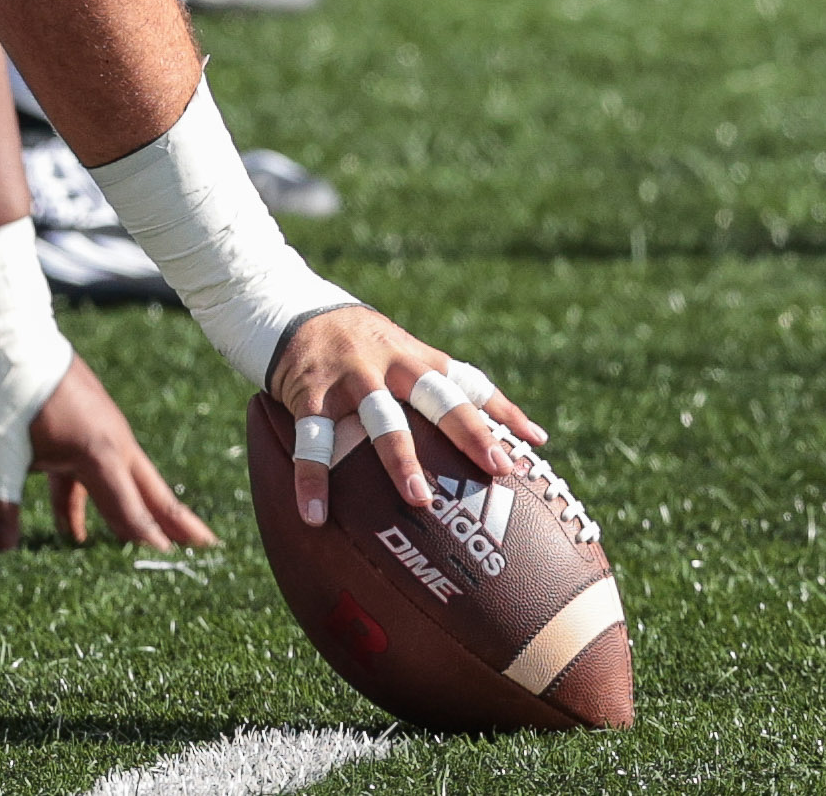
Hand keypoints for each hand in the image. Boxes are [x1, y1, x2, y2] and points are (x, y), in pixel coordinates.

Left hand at [0, 354, 216, 551]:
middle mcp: (109, 438)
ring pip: (122, 478)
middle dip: (174, 521)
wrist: (1, 326)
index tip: (173, 562)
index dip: (148, 538)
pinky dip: (90, 498)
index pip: (129, 508)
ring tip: (147, 546)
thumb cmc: (1, 388)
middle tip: (209, 549)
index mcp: (98, 450)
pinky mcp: (80, 416)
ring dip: (132, 512)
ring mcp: (97, 424)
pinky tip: (72, 529)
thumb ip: (0, 504)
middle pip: (148, 490)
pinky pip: (92, 468)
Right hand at [266, 302, 542, 522]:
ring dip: (399, 458)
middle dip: (467, 429)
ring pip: (380, 418)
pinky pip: (311, 441)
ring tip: (417, 500)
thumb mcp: (408, 355)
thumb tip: (535, 437)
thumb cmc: (366, 347)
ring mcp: (350, 377)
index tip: (532, 444)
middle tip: (496, 467)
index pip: (467, 383)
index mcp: (416, 358)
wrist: (290, 309)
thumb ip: (458, 391)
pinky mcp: (309, 393)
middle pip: (436, 396)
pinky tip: (315, 516)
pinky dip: (312, 480)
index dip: (500, 411)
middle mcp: (389, 364)